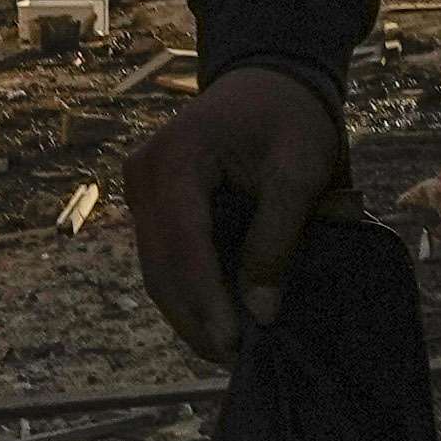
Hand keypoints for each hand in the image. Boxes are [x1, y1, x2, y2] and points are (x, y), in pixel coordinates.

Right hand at [121, 67, 343, 363]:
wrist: (268, 80)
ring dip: (188, 311)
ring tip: (226, 349)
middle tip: (233, 360)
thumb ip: (277, 240)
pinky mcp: (149, 199)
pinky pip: (162, 255)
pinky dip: (186, 288)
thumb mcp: (299, 173)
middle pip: (160, 264)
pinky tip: (214, 318)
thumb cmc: (290, 119)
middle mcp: (145, 172)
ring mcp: (141, 186)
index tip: (233, 343)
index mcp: (178, 157)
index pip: (184, 244)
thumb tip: (260, 310)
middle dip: (194, 318)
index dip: (206, 299)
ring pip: (155, 267)